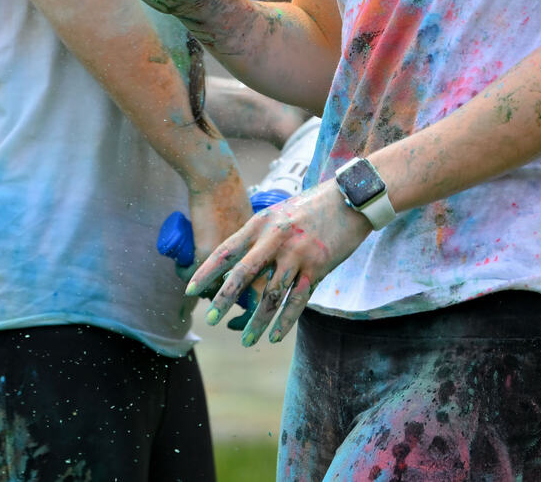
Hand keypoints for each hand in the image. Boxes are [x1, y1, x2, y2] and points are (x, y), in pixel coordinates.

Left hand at [186, 180, 369, 347]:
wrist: (350, 198)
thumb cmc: (310, 207)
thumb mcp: (277, 213)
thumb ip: (258, 235)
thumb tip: (237, 261)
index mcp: (261, 223)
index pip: (226, 251)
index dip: (206, 273)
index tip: (190, 290)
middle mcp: (275, 238)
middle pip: (243, 275)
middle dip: (224, 299)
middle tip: (210, 319)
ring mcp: (297, 254)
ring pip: (271, 295)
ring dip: (257, 322)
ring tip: (246, 341)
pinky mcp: (318, 267)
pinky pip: (297, 301)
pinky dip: (285, 322)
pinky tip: (274, 337)